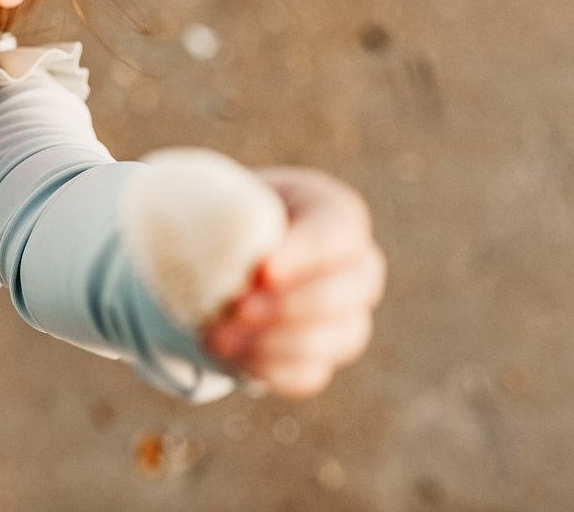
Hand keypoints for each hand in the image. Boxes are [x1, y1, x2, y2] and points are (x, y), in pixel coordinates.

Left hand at [202, 167, 385, 396]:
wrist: (223, 255)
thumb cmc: (231, 216)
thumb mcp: (231, 200)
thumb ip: (231, 214)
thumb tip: (225, 251)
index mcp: (337, 214)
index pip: (338, 234)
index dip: (305, 255)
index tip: (262, 272)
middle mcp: (356, 268)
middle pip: (348, 291)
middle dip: (290, 305)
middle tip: (237, 308)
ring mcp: (347, 317)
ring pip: (338, 339)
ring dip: (275, 342)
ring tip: (217, 336)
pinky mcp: (323, 357)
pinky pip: (309, 374)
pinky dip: (267, 368)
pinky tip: (227, 355)